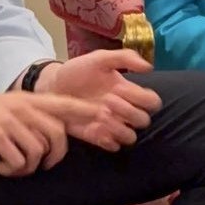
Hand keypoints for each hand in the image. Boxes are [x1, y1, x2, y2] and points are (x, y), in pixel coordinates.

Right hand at [0, 92, 109, 176]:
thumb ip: (30, 116)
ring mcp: (9, 120)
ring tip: (14, 167)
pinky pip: (19, 159)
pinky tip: (2, 168)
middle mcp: (21, 108)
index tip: (102, 114)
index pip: (62, 103)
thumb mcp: (7, 110)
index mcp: (26, 101)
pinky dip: (14, 170)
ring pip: (38, 150)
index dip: (83, 109)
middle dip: (55, 155)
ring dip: (29, 167)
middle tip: (41, 166)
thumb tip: (56, 132)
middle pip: (57, 134)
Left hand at [36, 50, 161, 149]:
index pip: (152, 101)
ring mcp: (111, 125)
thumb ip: (125, 58)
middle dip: (128, 111)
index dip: (142, 98)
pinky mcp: (96, 137)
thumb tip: (149, 68)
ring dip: (119, 128)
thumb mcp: (100, 58)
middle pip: (144, 121)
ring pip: (131, 137)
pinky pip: (113, 147)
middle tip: (107, 100)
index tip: (120, 88)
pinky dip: (107, 139)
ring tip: (100, 116)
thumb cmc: (77, 71)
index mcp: (129, 92)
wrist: (51, 86)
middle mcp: (124, 111)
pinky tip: (94, 127)